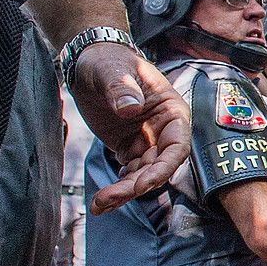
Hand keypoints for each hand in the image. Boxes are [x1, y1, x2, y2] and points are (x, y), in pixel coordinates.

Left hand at [69, 42, 189, 214]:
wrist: (89, 62)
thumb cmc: (108, 60)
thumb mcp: (112, 69)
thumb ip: (122, 87)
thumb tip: (130, 108)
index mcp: (171, 111)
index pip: (177, 147)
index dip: (163, 169)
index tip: (142, 184)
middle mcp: (163, 131)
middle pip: (158, 167)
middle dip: (136, 186)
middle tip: (110, 198)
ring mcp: (146, 141)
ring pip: (142, 175)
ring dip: (124, 192)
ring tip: (99, 205)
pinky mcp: (128, 148)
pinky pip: (127, 174)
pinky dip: (116, 188)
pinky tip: (101, 200)